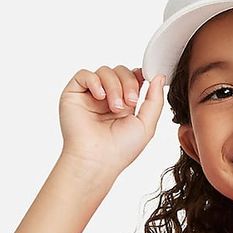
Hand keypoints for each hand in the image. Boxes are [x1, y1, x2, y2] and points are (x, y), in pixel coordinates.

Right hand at [59, 64, 165, 178]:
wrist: (98, 161)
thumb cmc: (120, 150)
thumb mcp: (147, 125)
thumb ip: (155, 100)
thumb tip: (159, 76)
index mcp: (124, 104)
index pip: (132, 77)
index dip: (138, 76)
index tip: (144, 82)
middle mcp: (107, 98)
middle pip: (120, 70)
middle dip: (128, 83)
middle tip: (130, 103)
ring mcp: (90, 95)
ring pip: (105, 71)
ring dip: (114, 86)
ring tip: (115, 107)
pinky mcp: (74, 94)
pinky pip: (85, 74)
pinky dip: (95, 81)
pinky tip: (100, 97)